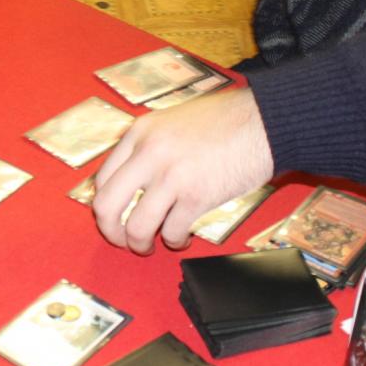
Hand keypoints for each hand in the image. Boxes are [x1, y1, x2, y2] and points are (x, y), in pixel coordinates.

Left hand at [92, 90, 274, 253]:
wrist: (264, 120)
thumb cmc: (225, 120)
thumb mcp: (172, 121)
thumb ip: (149, 145)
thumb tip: (132, 179)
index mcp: (140, 133)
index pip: (102, 179)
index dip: (104, 205)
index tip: (114, 216)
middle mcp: (149, 154)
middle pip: (107, 206)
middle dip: (111, 231)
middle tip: (122, 240)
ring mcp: (171, 176)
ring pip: (136, 227)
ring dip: (140, 244)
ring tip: (151, 245)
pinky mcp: (196, 196)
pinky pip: (172, 232)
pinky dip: (174, 242)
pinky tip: (181, 238)